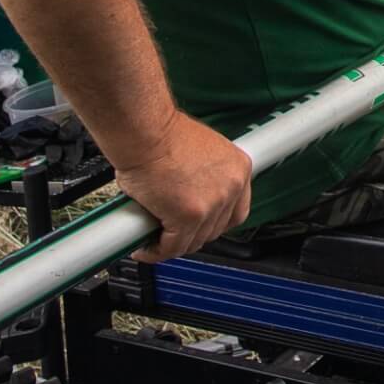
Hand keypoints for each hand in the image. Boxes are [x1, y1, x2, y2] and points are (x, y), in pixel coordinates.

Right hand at [115, 112, 253, 261]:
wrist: (146, 132)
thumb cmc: (164, 135)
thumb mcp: (203, 152)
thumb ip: (207, 177)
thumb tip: (195, 196)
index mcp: (238, 169)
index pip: (236, 211)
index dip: (215, 223)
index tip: (200, 225)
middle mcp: (231, 187)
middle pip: (215, 229)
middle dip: (192, 235)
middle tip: (171, 233)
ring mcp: (212, 204)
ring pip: (193, 241)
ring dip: (173, 244)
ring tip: (156, 239)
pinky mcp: (188, 217)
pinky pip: (172, 246)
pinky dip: (156, 251)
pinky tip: (145, 247)